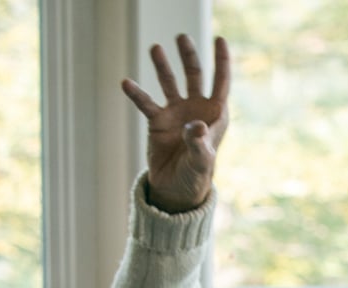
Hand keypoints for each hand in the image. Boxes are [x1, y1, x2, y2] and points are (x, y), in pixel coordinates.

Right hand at [123, 34, 229, 214]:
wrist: (176, 189)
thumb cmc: (196, 175)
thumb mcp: (201, 162)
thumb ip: (200, 143)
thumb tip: (195, 126)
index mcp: (214, 115)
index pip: (221, 82)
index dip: (222, 61)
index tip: (219, 40)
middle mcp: (196, 108)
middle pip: (194, 75)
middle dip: (188, 56)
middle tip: (181, 38)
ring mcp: (176, 113)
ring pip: (169, 82)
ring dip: (162, 66)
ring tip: (155, 48)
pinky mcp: (157, 122)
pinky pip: (146, 103)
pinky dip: (137, 93)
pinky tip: (126, 83)